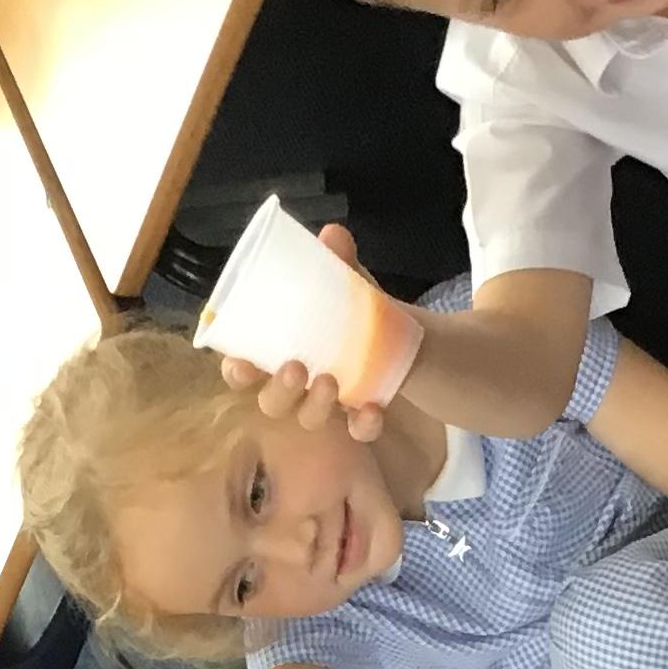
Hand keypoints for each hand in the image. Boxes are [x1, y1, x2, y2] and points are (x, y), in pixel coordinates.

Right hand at [219, 222, 393, 444]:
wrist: (430, 351)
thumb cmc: (363, 317)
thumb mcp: (354, 290)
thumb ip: (340, 268)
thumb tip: (331, 234)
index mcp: (284, 350)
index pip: (246, 368)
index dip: (237, 370)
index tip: (239, 363)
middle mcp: (301, 384)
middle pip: (272, 401)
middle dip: (277, 389)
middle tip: (294, 368)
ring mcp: (331, 407)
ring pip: (308, 419)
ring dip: (313, 405)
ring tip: (330, 382)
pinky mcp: (362, 423)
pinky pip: (356, 434)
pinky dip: (362, 425)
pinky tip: (372, 411)